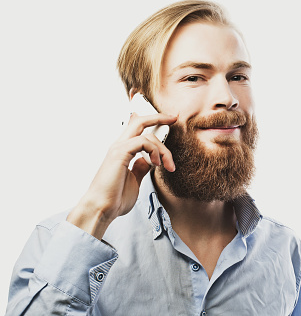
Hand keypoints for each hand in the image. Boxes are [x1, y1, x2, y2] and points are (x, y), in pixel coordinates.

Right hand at [67, 113, 177, 239]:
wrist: (102, 209)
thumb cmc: (115, 198)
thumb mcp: (134, 179)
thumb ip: (141, 167)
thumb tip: (150, 160)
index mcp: (122, 151)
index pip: (136, 128)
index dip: (152, 121)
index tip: (169, 121)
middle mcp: (119, 146)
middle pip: (139, 121)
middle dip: (159, 117)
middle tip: (174, 118)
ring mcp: (118, 148)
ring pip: (146, 133)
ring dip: (163, 149)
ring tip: (168, 165)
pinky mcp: (120, 153)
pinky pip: (143, 141)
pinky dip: (155, 150)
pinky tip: (157, 163)